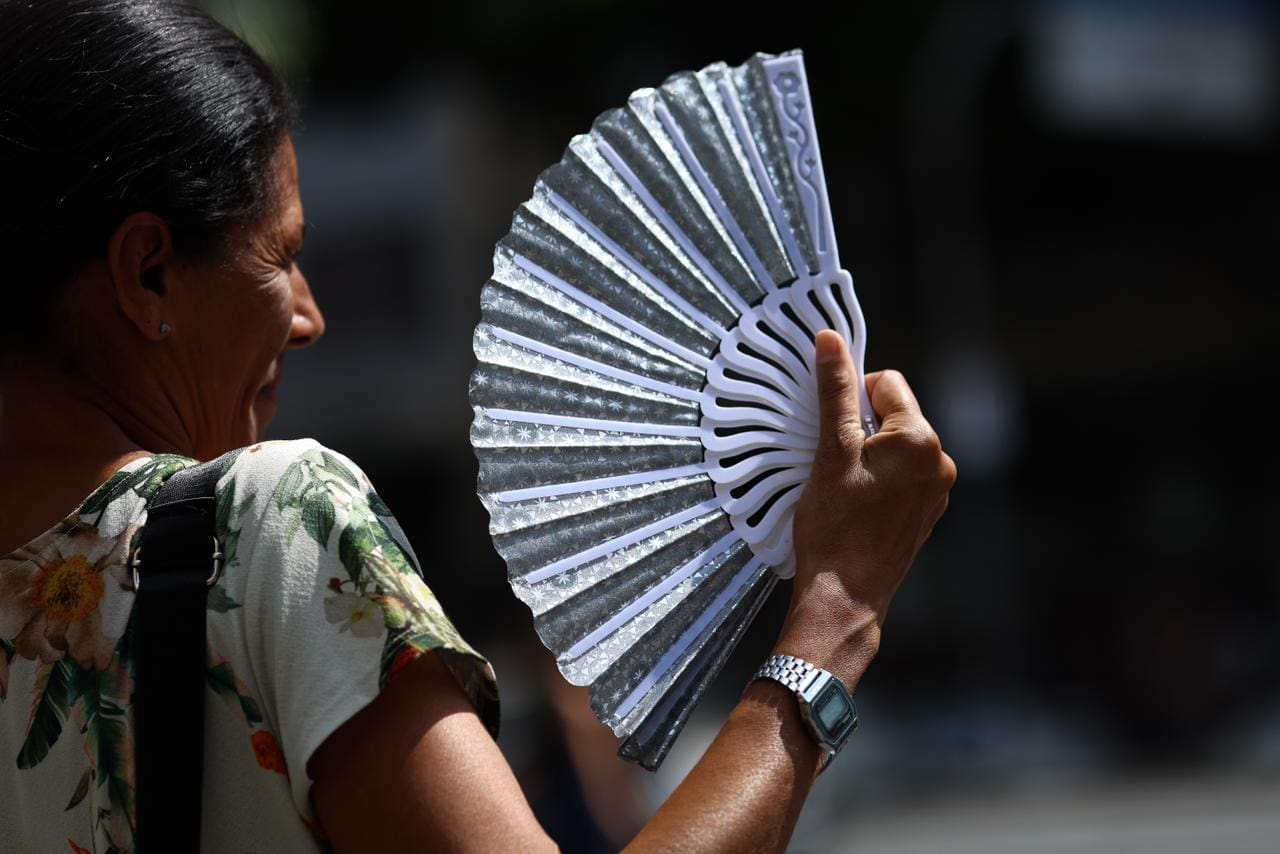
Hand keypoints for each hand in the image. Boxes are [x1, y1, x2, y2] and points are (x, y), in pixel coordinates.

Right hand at [779, 330, 955, 683]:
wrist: (844, 596)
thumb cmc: (834, 526)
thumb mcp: (830, 451)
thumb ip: (834, 391)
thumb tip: (831, 340)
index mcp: (921, 440)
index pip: (887, 383)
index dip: (852, 395)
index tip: (831, 428)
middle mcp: (940, 462)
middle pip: (895, 414)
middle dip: (861, 426)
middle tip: (832, 459)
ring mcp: (936, 492)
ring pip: (897, 447)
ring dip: (869, 454)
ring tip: (842, 485)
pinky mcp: (926, 515)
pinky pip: (902, 477)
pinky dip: (878, 479)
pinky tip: (855, 504)